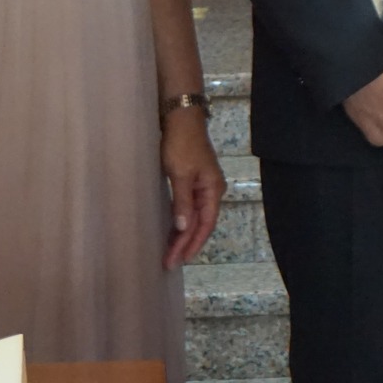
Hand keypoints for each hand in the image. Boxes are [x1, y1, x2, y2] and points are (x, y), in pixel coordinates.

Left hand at [160, 107, 226, 268]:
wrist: (181, 119)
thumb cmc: (181, 145)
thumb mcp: (180, 174)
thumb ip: (182, 202)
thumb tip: (184, 228)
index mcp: (213, 189)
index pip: (205, 224)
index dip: (193, 243)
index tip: (178, 260)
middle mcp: (211, 190)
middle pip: (201, 223)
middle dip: (186, 244)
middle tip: (169, 262)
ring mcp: (203, 186)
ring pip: (195, 217)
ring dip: (183, 235)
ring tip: (170, 253)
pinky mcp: (192, 181)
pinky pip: (189, 208)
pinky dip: (181, 222)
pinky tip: (174, 231)